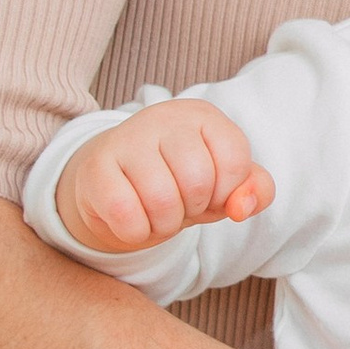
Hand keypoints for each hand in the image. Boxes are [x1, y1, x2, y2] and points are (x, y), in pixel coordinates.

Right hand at [57, 101, 273, 252]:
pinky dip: (136, 232)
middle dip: (193, 208)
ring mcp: (125, 139)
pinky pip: (126, 215)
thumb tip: (242, 207)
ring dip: (165, 224)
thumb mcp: (225, 185)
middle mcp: (163, 118)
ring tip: (158, 214)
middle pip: (197, 181)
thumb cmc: (179, 182)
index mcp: (202, 116)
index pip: (234, 160)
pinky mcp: (95, 168)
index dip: (226, 191)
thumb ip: (254, 190)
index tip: (210, 192)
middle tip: (180, 204)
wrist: (117, 186)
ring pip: (161, 200)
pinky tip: (132, 219)